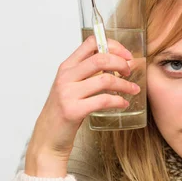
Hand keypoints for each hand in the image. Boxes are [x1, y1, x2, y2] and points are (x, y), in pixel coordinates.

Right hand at [25, 35, 139, 176]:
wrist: (48, 137)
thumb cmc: (62, 111)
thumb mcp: (70, 86)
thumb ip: (86, 73)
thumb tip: (115, 63)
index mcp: (66, 67)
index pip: (91, 43)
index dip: (113, 45)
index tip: (126, 54)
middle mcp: (66, 77)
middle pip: (100, 58)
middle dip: (121, 63)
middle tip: (129, 72)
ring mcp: (68, 93)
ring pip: (105, 80)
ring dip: (124, 85)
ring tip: (133, 89)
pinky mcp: (73, 110)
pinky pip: (103, 101)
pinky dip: (118, 101)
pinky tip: (123, 103)